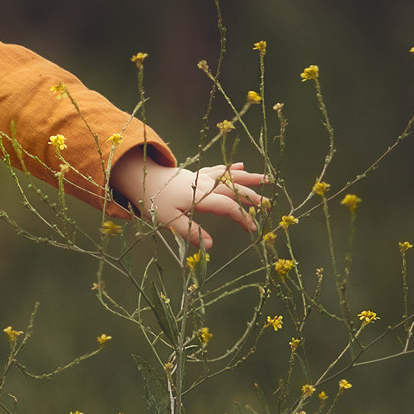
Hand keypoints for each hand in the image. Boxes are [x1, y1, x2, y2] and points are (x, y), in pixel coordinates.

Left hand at [110, 155, 269, 251]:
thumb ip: (190, 233)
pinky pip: (218, 170)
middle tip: (268, 205)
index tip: (252, 228)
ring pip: (230, 176)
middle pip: (234, 189)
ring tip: (267, 180)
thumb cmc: (156, 202)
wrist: (144, 179)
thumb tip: (210, 246)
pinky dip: (231, 169)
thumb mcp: (169, 221)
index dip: (241, 216)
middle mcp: (205, 185)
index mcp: (200, 197)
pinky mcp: (198, 174)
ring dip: (249, 178)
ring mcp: (203, 178)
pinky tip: (242, 166)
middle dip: (252, 197)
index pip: (227, 206)